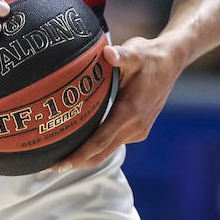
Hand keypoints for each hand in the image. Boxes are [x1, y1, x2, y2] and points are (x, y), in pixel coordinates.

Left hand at [52, 35, 184, 170]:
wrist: (171, 62)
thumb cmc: (149, 57)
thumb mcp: (135, 52)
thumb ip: (121, 55)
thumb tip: (108, 53)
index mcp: (131, 112)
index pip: (101, 140)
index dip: (80, 154)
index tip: (61, 164)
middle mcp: (135, 126)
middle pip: (102, 152)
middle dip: (77, 162)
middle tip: (48, 167)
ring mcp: (138, 130)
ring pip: (107, 149)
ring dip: (86, 156)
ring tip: (59, 158)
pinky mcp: (138, 129)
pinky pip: (113, 141)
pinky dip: (96, 146)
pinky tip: (78, 143)